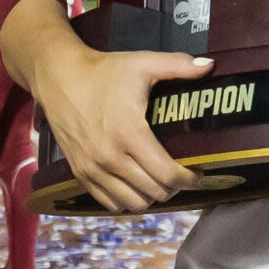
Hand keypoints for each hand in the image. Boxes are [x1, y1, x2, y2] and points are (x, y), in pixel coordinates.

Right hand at [33, 44, 209, 212]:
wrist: (59, 78)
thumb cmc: (103, 71)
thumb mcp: (142, 64)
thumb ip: (178, 66)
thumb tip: (210, 64)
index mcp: (130, 132)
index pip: (168, 174)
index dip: (189, 179)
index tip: (197, 173)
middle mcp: (110, 156)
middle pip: (155, 193)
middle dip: (174, 187)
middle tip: (181, 175)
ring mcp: (93, 168)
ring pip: (133, 204)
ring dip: (151, 197)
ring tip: (158, 182)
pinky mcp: (80, 173)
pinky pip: (109, 204)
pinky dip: (126, 201)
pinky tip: (135, 186)